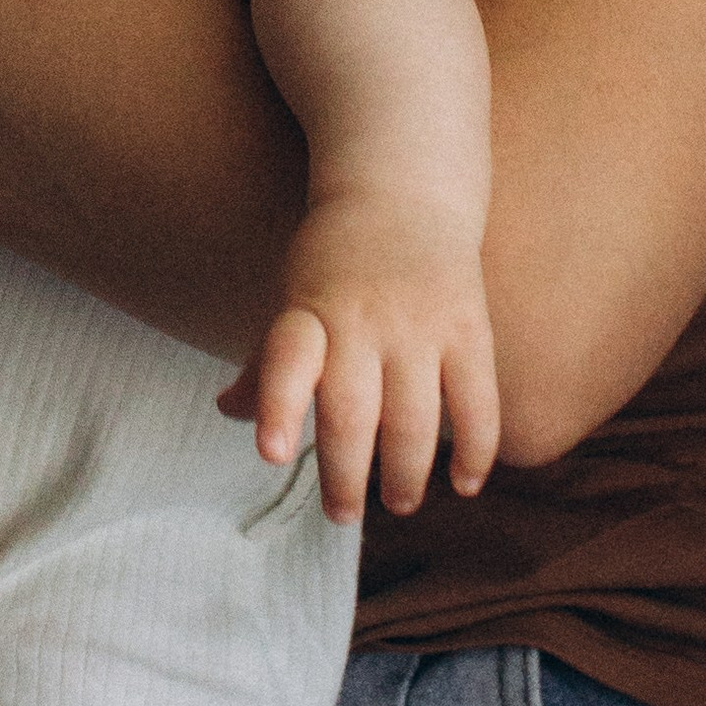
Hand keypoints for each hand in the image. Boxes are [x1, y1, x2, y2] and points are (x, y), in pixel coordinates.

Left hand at [220, 190, 500, 519]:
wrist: (403, 191)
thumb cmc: (335, 259)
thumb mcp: (291, 295)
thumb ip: (268, 360)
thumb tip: (227, 412)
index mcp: (309, 310)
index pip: (286, 357)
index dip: (277, 405)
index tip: (270, 453)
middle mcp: (363, 319)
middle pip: (353, 412)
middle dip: (346, 475)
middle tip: (341, 515)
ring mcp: (420, 324)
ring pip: (416, 419)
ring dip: (406, 473)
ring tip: (396, 502)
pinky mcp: (469, 328)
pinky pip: (477, 401)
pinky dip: (474, 449)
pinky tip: (464, 483)